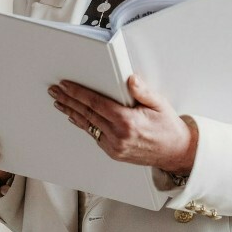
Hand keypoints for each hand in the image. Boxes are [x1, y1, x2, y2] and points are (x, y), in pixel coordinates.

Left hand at [48, 75, 197, 173]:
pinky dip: (84, 125)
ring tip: (60, 103)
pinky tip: (76, 118)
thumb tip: (130, 79)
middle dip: (69, 101)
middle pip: (87, 114)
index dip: (78, 93)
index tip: (66, 86)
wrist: (176, 152)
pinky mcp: (114, 152)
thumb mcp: (160, 104)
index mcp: (127, 121)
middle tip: (55, 91)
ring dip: (72, 112)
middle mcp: (118, 135)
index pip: (96, 103)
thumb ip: (143, 91)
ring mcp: (115, 146)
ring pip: (88, 126)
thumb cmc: (168, 128)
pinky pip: (95, 136)